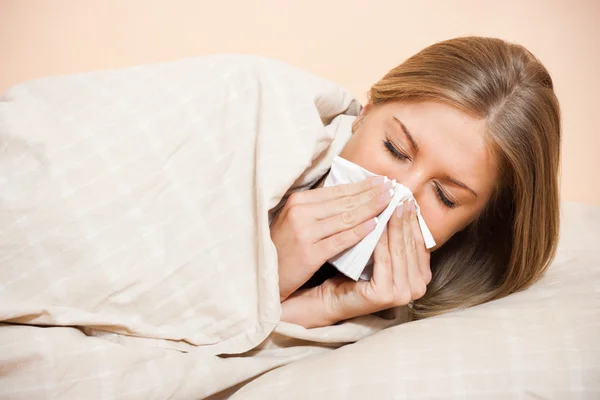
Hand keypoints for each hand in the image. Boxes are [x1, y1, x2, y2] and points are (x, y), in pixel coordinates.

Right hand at [272, 176, 393, 300]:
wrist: (263, 273)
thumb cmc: (282, 246)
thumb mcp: (295, 220)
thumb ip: (319, 209)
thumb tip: (352, 197)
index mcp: (298, 201)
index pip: (337, 191)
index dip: (362, 185)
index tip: (381, 180)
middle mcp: (300, 212)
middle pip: (345, 201)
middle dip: (371, 193)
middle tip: (393, 187)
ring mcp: (304, 232)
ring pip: (346, 218)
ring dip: (371, 209)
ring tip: (390, 202)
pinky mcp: (309, 253)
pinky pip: (341, 240)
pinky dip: (360, 232)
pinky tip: (375, 225)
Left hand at [320, 200, 431, 323]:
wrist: (333, 298)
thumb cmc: (357, 272)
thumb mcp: (382, 252)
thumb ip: (396, 237)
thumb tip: (404, 202)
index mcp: (422, 277)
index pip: (419, 242)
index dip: (412, 219)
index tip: (406, 197)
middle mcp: (418, 288)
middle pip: (409, 245)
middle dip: (404, 218)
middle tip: (400, 195)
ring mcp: (403, 293)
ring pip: (398, 250)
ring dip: (394, 225)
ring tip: (389, 204)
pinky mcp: (386, 294)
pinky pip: (383, 260)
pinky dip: (380, 240)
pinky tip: (376, 222)